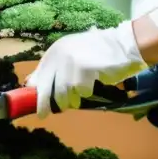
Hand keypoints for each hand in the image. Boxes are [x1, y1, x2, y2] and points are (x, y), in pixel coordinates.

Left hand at [26, 20, 148, 118]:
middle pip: (47, 87)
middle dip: (45, 104)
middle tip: (45, 115)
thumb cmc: (99, 52)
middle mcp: (61, 53)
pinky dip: (87, 93)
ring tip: (78, 98)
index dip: (37, 93)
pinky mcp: (85, 68)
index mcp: (56, 49)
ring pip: (64, 92)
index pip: (39, 76)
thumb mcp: (73, 55)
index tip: (38, 107)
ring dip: (71, 99)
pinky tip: (93, 86)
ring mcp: (72, 60)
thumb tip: (34, 85)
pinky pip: (82, 91)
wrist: (124, 43)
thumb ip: (57, 68)